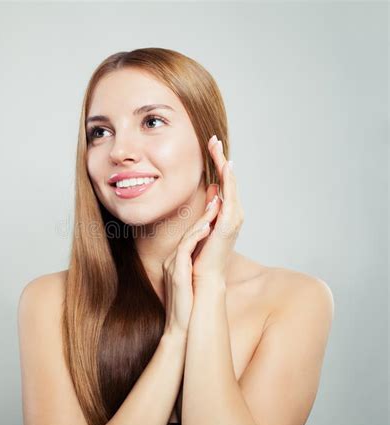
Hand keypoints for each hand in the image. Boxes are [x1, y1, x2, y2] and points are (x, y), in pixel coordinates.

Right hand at [162, 189, 221, 334]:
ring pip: (188, 236)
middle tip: (219, 194)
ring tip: (216, 206)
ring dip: (203, 220)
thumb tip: (211, 255)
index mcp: (179, 260)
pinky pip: (185, 249)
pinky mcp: (176, 272)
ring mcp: (172, 264)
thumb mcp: (194, 281)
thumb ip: (198, 265)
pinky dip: (196, 236)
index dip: (205, 217)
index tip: (218, 202)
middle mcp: (174, 259)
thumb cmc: (190, 306)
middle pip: (190, 230)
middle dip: (206, 212)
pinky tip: (207, 227)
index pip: (193, 234)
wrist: (181, 329)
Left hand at [191, 135, 244, 290]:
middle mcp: (232, 213)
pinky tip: (225, 167)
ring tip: (216, 147)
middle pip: (227, 179)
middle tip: (213, 139)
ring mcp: (233, 218)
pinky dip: (228, 182)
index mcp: (225, 213)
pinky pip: (230, 197)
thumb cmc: (198, 256)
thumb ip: (208, 208)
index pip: (221, 183)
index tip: (209, 146)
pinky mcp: (229, 224)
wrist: (202, 278)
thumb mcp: (202, 225)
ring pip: (230, 184)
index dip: (216, 164)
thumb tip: (212, 190)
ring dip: (223, 165)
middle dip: (220, 158)